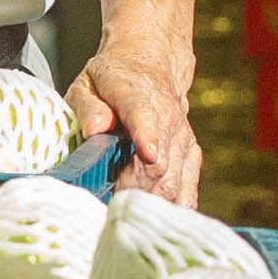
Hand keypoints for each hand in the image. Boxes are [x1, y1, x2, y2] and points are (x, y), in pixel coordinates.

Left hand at [68, 47, 201, 205]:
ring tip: (119, 212)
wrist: (152, 64)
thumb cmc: (111, 81)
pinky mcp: (191, 155)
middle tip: (103, 206)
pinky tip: (147, 215)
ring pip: (172, 185)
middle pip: (159, 166)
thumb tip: (94, 129)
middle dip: (132, 191)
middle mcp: (167, 119)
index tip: (148, 155)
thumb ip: (88, 107)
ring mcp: (182, 139)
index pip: (145, 117)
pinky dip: (167, 208)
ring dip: (146, 204)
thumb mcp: (86, 85)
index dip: (148, 137)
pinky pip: (185, 192)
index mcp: (138, 96)